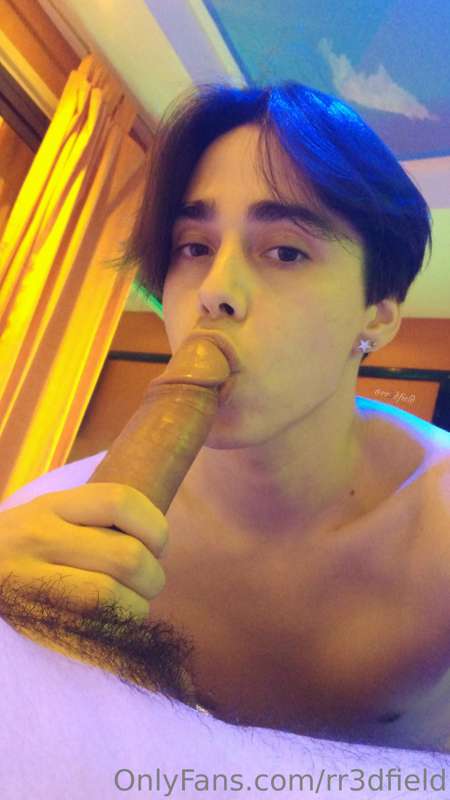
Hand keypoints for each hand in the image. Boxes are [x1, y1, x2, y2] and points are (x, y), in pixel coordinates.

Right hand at [0, 483, 167, 619]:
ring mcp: (31, 582)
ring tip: (133, 605)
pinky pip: (90, 632)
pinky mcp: (29, 621)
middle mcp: (39, 538)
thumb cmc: (20, 543)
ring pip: (110, 598)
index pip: (120, 501)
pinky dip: (116, 632)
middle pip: (125, 556)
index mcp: (51, 506)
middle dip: (153, 576)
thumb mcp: (48, 514)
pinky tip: (114, 625)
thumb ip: (93, 519)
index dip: (154, 525)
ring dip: (138, 608)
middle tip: (148, 582)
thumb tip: (156, 540)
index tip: (157, 543)